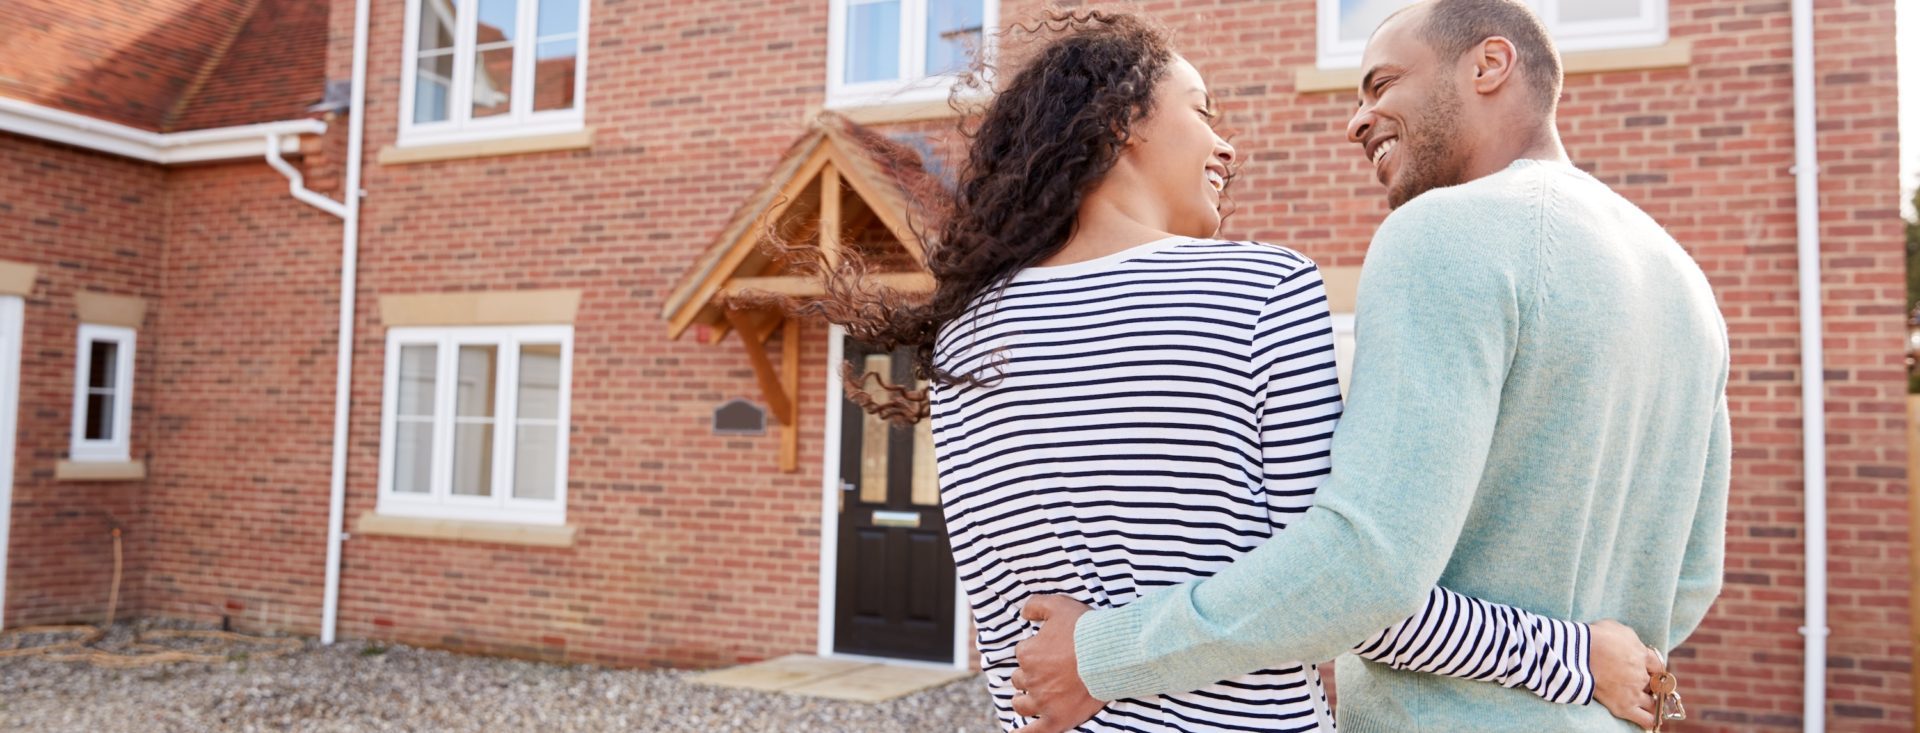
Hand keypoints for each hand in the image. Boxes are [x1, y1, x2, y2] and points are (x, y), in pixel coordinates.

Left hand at [1009, 595, 1104, 732]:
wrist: (1112, 654)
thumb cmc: (1086, 630)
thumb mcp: (1059, 605)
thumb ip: (1036, 605)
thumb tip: (1023, 613)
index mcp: (1028, 653)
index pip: (1023, 653)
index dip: (1037, 650)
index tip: (1052, 649)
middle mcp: (1031, 679)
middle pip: (1022, 678)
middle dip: (1032, 674)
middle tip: (1051, 670)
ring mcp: (1043, 701)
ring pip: (1022, 703)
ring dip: (1024, 699)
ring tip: (1031, 698)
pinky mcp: (1057, 718)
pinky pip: (1034, 731)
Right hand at [1590, 619, 1662, 729]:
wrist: (1579, 653)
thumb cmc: (1595, 637)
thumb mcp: (1618, 629)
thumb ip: (1630, 640)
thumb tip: (1632, 645)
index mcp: (1642, 654)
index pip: (1658, 665)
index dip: (1654, 670)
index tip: (1648, 672)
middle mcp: (1642, 675)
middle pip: (1657, 685)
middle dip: (1652, 687)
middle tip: (1643, 688)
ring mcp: (1634, 692)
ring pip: (1654, 704)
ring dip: (1652, 703)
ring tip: (1646, 704)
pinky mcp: (1624, 706)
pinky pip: (1645, 719)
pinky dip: (1650, 721)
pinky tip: (1651, 722)